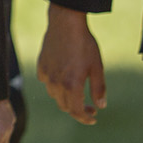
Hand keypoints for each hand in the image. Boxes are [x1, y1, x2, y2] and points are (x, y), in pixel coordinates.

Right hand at [37, 4, 105, 124]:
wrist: (65, 24)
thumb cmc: (85, 44)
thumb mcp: (97, 67)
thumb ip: (98, 89)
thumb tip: (101, 106)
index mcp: (72, 85)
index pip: (76, 111)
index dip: (85, 118)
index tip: (93, 118)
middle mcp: (56, 83)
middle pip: (64, 106)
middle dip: (77, 109)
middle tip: (90, 106)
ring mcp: (46, 74)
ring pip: (54, 95)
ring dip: (66, 98)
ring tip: (76, 91)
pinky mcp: (40, 66)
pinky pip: (46, 82)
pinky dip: (55, 85)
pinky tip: (63, 77)